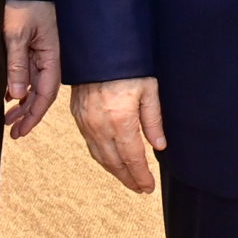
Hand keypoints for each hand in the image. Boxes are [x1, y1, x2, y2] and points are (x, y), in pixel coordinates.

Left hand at [2, 0, 61, 136]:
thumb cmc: (23, 4)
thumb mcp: (16, 35)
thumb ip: (17, 65)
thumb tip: (17, 95)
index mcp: (52, 55)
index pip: (46, 93)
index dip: (34, 115)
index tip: (21, 131)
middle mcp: (50, 57)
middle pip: (41, 93)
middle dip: (28, 115)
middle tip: (13, 132)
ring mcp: (42, 52)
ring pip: (34, 85)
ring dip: (22, 103)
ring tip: (8, 118)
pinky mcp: (33, 47)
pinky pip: (29, 73)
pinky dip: (19, 87)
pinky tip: (8, 96)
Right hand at [70, 76, 163, 192]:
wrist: (97, 48)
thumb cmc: (127, 65)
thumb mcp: (149, 89)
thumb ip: (153, 120)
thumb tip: (159, 146)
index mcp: (120, 120)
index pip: (132, 158)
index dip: (141, 175)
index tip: (148, 187)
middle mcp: (100, 126)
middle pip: (115, 163)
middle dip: (128, 179)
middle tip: (140, 188)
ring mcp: (86, 123)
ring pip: (100, 156)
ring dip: (114, 171)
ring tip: (128, 179)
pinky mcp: (78, 116)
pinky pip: (90, 145)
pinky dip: (102, 157)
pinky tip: (110, 160)